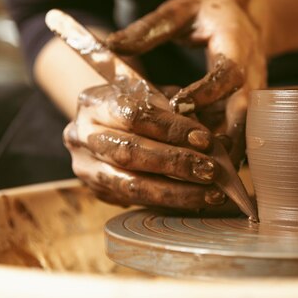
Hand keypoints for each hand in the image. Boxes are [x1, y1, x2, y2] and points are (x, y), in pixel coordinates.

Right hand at [64, 84, 232, 210]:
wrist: (106, 120)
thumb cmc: (139, 102)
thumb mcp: (157, 94)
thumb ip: (181, 111)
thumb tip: (215, 142)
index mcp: (95, 102)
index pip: (134, 115)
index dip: (171, 129)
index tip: (205, 140)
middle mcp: (81, 135)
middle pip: (130, 153)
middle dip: (176, 164)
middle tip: (212, 171)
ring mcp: (85, 167)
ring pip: (131, 186)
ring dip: (177, 193)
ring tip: (212, 194)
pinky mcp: (96, 191)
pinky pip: (135, 202)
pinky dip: (170, 203)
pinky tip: (196, 201)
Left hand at [106, 0, 268, 165]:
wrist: (249, 15)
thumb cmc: (211, 10)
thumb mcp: (181, 10)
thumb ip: (150, 29)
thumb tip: (112, 44)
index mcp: (236, 46)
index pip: (228, 73)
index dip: (206, 92)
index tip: (179, 106)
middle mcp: (251, 74)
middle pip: (243, 112)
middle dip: (222, 138)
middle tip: (195, 160)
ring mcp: (254, 94)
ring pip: (244, 129)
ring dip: (224, 153)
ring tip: (197, 176)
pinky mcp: (248, 108)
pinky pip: (238, 133)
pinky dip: (222, 152)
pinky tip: (201, 171)